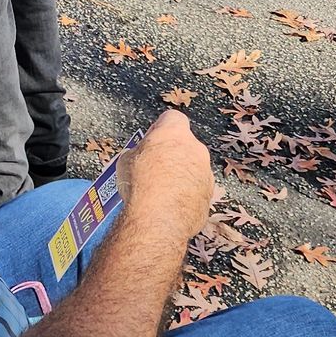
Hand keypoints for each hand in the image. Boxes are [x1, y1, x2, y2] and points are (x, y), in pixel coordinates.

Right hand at [114, 110, 214, 241]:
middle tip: (155, 167)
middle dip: (172, 153)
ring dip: (181, 175)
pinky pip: (196, 189)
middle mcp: (195, 149)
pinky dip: (186, 194)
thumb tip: (140, 157)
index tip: (152, 139)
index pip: (172, 118)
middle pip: (185, 144)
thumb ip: (139, 152)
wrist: (158, 218)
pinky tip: (170, 204)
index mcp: (174, 133)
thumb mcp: (126, 160)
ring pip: (193, 168)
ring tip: (161, 190)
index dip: (160, 128)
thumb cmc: (140, 185)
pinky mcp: (209, 195)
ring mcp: (205, 172)